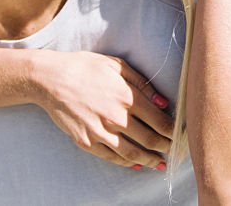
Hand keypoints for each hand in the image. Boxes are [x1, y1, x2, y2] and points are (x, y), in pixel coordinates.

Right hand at [36, 50, 172, 170]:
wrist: (51, 79)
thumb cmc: (85, 67)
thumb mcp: (117, 66)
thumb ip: (142, 84)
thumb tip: (163, 101)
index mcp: (127, 97)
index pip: (159, 121)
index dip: (172, 131)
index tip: (179, 135)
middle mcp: (116, 117)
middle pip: (149, 139)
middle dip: (165, 147)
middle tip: (174, 151)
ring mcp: (100, 132)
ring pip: (132, 153)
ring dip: (149, 160)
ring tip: (158, 164)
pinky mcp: (86, 141)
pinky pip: (111, 157)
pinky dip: (126, 163)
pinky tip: (134, 165)